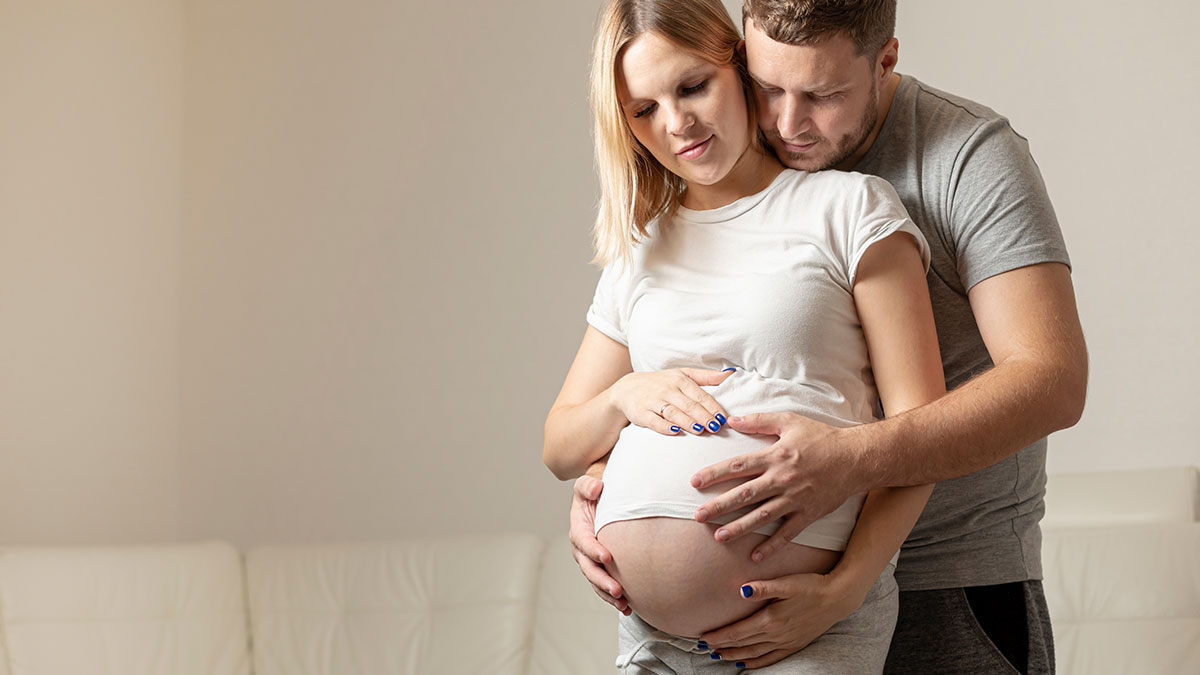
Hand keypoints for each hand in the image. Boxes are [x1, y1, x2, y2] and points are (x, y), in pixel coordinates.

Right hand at [568, 473, 630, 614]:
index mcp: (578, 528)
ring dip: (608, 594)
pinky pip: (604, 586)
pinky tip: (629, 607)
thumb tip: (596, 488)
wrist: (603, 499)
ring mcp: (591, 561)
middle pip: (589, 568)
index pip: (583, 541)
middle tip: (618, 589)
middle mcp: (582, 548)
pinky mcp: (601, 568)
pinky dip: (614, 598)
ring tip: (624, 603)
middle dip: (602, 580)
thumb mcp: (589, 483)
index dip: (593, 550)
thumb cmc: (597, 491)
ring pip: (596, 581)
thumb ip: (589, 485)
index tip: (607, 557)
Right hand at [609, 367, 732, 435]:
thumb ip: (707, 377)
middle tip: (716, 427)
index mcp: (680, 380)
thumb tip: (730, 374)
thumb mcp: (683, 375)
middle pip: (689, 405)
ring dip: (688, 422)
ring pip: (674, 412)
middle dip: (704, 416)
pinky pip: (654, 421)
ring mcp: (654, 401)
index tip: (724, 419)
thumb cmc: (661, 383)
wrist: (627, 389)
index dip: (713, 408)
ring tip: (700, 430)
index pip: (700, 396)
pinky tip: (675, 431)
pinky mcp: (642, 413)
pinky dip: (665, 426)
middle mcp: (668, 390)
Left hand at [690, 412, 859, 560]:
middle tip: (698, 516)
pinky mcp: (808, 514)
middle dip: (719, 506)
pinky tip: (755, 556)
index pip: (737, 466)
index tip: (694, 482)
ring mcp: (795, 499)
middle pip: (744, 494)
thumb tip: (732, 419)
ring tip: (719, 538)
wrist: (856, 458)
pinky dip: (772, 546)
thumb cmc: (822, 437)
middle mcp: (782, 479)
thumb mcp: (790, 422)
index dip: (714, 473)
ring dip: (739, 528)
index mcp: (775, 456)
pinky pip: (787, 533)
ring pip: (762, 516)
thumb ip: (760, 421)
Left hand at [698, 571, 862, 668]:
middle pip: (742, 644)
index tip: (703, 637)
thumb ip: (764, 587)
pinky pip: (771, 659)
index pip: (738, 631)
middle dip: (722, 646)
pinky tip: (745, 665)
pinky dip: (755, 663)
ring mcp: (785, 642)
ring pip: (754, 653)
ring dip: (734, 655)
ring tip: (718, 655)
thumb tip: (743, 590)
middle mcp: (776, 634)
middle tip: (703, 646)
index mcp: (771, 618)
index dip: (719, 635)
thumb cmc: (811, 586)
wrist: (837, 598)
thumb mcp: (787, 583)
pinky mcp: (794, 645)